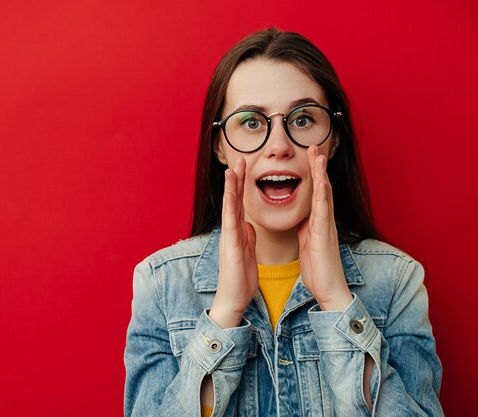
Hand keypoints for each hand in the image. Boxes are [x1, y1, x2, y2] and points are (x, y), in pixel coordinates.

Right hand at [209, 157, 257, 328]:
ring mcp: (229, 237)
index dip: (243, 185)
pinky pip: (230, 222)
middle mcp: (231, 231)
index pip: (241, 204)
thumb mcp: (247, 252)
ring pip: (229, 207)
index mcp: (238, 232)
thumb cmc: (240, 278)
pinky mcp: (230, 245)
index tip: (246, 168)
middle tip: (239, 159)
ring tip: (232, 169)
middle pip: (234, 200)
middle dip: (236, 179)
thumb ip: (247, 236)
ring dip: (230, 187)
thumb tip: (249, 224)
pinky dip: (231, 206)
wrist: (233, 299)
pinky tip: (231, 194)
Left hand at [297, 146, 351, 310]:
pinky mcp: (324, 234)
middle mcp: (324, 220)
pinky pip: (323, 211)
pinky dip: (322, 195)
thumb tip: (302, 217)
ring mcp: (326, 225)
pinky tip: (321, 182)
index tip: (308, 157)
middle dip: (318, 167)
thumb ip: (305, 228)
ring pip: (324, 194)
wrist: (329, 289)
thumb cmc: (318, 268)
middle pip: (322, 187)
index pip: (315, 193)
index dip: (312, 175)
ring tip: (318, 155)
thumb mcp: (307, 243)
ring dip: (321, 174)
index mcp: (317, 222)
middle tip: (314, 146)